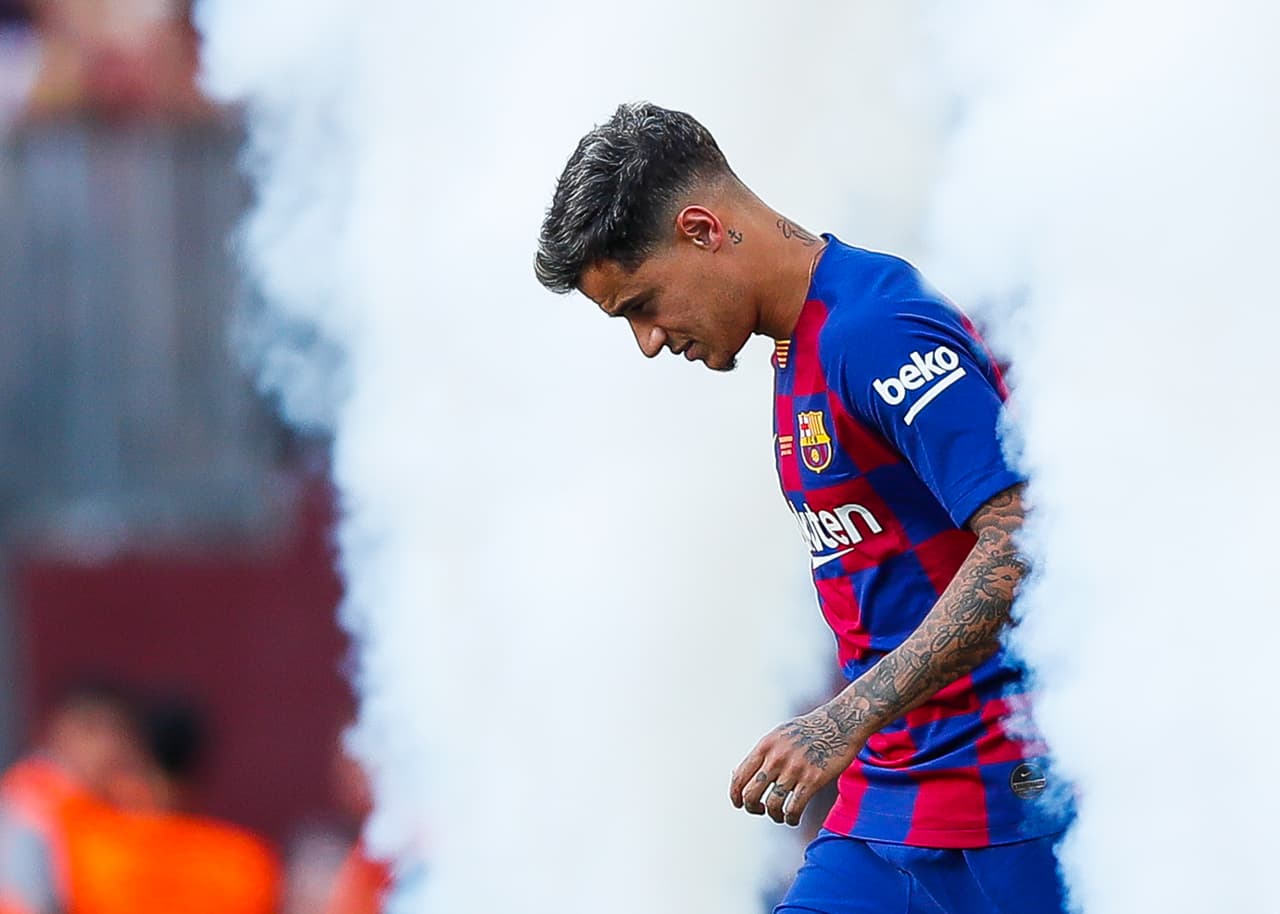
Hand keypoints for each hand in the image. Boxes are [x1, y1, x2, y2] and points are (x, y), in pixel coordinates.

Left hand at [729, 699, 867, 826]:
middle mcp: (776, 757)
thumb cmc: (808, 730)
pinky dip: (790, 818)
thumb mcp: (778, 735)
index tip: (739, 804)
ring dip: (774, 816)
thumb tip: (738, 775)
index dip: (734, 796)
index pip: (739, 777)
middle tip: (760, 810)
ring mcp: (794, 769)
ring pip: (772, 805)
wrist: (839, 723)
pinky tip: (793, 818)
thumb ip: (761, 755)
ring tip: (780, 816)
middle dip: (752, 808)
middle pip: (751, 794)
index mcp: (765, 746)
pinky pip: (794, 807)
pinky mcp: (813, 779)